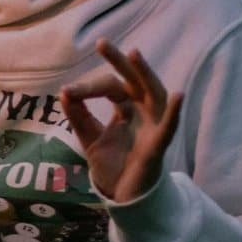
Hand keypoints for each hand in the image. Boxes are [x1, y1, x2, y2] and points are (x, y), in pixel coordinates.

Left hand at [59, 39, 182, 201]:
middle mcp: (141, 112)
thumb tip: (64, 92)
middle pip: (133, 82)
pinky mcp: (158, 146)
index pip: (110, 87)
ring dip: (145, 74)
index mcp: (125, 109)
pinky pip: (168, 127)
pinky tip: (177, 95)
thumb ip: (78, 116)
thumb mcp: (89, 138)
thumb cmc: (111, 164)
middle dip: (120, 62)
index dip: (89, 88)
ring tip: (135, 55)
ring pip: (153, 95)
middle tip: (103, 44)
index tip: (68, 93)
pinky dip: (173, 112)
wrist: (121, 197)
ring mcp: (152, 127)